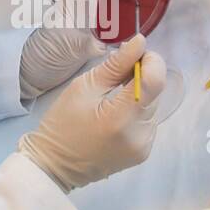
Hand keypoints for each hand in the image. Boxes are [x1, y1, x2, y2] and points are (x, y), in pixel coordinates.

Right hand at [18, 35, 165, 192]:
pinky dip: (136, 112)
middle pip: (155, 93)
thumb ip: (116, 65)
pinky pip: (147, 122)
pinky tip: (115, 115)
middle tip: (116, 74)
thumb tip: (140, 42)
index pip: (155, 81)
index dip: (151, 61)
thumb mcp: (83, 87)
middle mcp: (140, 134)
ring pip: (152, 106)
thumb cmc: (62, 124)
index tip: (135, 54)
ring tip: (111, 98)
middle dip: (141, 77)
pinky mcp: (143, 153)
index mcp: (121, 117)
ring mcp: (144, 146)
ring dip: (138, 95)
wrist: (54, 166)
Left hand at [19, 0, 134, 100]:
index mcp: (73, 1)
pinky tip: (132, 10)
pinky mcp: (86, 29)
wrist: (30, 71)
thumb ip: (94, 45)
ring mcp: (82, 15)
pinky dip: (120, 6)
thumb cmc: (45, 54)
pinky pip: (107, 11)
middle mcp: (79, 3)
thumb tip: (122, 46)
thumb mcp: (70, 48)